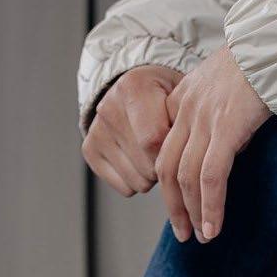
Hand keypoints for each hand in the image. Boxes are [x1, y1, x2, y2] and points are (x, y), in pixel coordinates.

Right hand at [82, 65, 183, 195]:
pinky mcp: (89, 150)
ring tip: (153, 152)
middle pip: (148, 166)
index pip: (154, 140)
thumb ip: (186, 122)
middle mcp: (109, 108)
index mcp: (133, 87)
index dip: (173, 152)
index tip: (182, 145)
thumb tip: (187, 161)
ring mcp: (96, 131)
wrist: (135, 91)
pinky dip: (137, 181)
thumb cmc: (167, 97)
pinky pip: (125, 188)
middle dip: (165, 166)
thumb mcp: (182, 98)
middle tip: (168, 148)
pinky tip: (138, 159)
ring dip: (152, 175)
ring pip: (138, 182)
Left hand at [155, 46, 270, 241]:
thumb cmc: (264, 60)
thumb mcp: (229, 86)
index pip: (165, 149)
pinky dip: (210, 207)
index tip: (178, 205)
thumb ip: (221, 114)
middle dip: (174, 206)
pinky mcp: (226, 128)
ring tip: (202, 237)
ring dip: (193, 213)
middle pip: (167, 169)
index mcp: (183, 99)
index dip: (168, 182)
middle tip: (183, 232)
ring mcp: (204, 119)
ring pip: (187, 178)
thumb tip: (230, 146)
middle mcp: (187, 110)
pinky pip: (211, 177)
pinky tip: (213, 227)